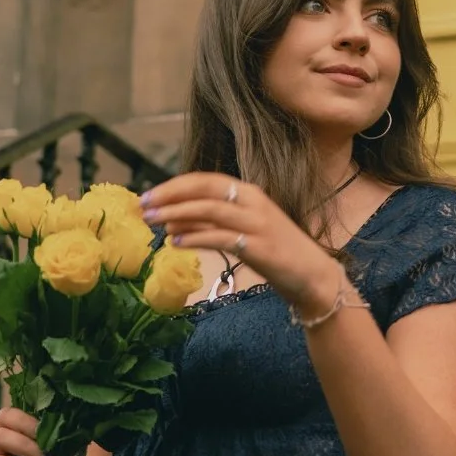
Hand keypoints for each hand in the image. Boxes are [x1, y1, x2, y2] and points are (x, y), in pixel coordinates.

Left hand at [141, 174, 337, 313]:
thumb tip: (173, 219)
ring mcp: (258, 223)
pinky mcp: (259, 247)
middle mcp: (253, 202)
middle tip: (143, 205)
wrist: (312, 275)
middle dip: (171, 194)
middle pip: (205, 188)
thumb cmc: (276, 251)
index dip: (174, 186)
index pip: (205, 180)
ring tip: (154, 222)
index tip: (148, 195)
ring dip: (178, 214)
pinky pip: (221, 237)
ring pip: (211, 210)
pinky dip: (197, 237)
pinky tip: (177, 242)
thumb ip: (212, 221)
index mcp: (249, 192)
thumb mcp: (242, 229)